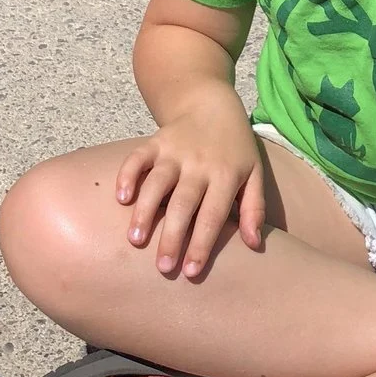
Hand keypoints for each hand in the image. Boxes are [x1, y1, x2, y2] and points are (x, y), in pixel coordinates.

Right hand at [114, 101, 265, 280]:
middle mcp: (199, 164)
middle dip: (172, 237)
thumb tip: (254, 245)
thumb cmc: (235, 148)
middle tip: (162, 267)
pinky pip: (137, 158)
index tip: (191, 273)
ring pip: (157, 182)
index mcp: (226, 175)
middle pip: (184, 204)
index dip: (202, 244)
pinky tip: (121, 198)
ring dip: (145, 211)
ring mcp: (175, 152)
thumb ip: (254, 208)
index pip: (213, 215)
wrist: (211, 104)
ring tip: (135, 240)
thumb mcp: (254, 174)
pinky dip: (127, 175)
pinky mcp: (154, 141)